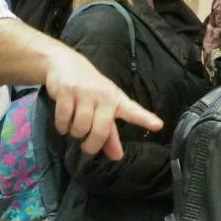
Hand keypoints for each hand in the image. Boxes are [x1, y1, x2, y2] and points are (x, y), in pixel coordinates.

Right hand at [45, 51, 161, 159]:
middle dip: (91, 145)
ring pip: (80, 127)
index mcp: (116, 100)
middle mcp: (103, 96)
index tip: (158, 125)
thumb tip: (117, 157)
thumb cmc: (89, 89)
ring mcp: (84, 92)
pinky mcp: (66, 91)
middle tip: (87, 147)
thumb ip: (110, 134)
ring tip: (73, 127)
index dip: (145, 119)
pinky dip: (62, 126)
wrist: (65, 63)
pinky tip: (63, 123)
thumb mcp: (103, 109)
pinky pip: (64, 119)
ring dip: (74, 133)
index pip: (133, 111)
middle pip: (100, 131)